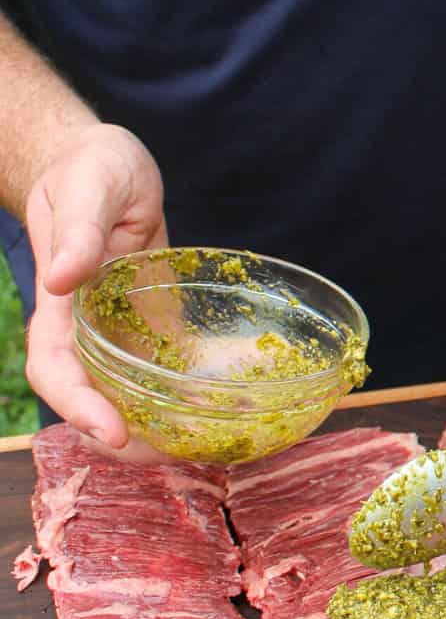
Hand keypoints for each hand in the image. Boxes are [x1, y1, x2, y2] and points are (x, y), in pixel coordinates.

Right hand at [24, 124, 167, 454]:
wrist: (107, 162)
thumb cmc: (90, 167)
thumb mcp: (89, 186)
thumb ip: (79, 231)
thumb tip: (60, 278)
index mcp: (59, 303)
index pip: (55, 370)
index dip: (78, 408)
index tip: (112, 432)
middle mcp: (85, 328)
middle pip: (89, 401)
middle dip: (122, 438)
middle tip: (172, 456)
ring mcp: (117, 331)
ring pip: (124, 396)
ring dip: (154, 428)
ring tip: (199, 448)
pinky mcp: (149, 325)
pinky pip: (159, 370)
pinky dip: (179, 397)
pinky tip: (216, 413)